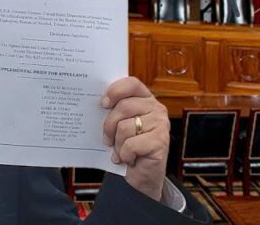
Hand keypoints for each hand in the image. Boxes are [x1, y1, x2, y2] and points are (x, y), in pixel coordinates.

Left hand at [101, 77, 169, 200]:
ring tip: (121, 150)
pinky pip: (131, 145)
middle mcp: (156, 109)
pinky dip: (125, 155)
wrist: (143, 175)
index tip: (103, 103)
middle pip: (123, 107)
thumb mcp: (121, 124)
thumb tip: (98, 103)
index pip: (132, 83)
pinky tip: (129, 158)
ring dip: (117, 144)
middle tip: (107, 139)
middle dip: (109, 126)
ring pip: (125, 127)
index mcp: (146, 99)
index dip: (115, 90)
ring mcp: (161, 125)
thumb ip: (115, 110)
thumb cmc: (129, 147)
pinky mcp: (160, 142)